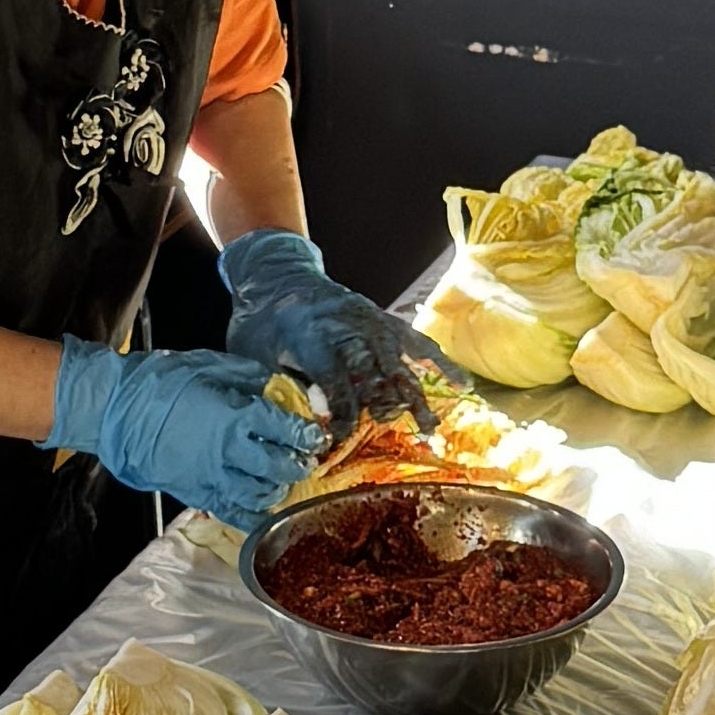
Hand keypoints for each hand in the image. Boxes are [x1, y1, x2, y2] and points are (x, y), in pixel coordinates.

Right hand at [49, 335, 322, 528]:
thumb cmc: (162, 382)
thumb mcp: (211, 365)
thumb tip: (279, 385)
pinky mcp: (195, 493)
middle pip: (278, 466)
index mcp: (236, 415)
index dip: (307, 434)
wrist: (118, 410)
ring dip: (277, 489)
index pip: (286, 429)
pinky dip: (252, 516)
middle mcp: (229, 451)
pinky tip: (263, 511)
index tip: (316, 436)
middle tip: (305, 460)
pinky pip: (232, 512)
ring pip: (259, 493)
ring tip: (282, 481)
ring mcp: (212, 477)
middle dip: (298, 464)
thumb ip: (250, 377)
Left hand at [216, 228, 450, 428]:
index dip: (341, 414)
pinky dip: (438, 362)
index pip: (336, 382)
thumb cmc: (261, 320)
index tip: (341, 440)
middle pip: (375, 372)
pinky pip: (416, 342)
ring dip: (414, 395)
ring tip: (430, 426)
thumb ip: (280, 384)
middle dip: (385, 405)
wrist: (276, 274)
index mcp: (314, 337)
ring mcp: (370, 323)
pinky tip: (460, 383)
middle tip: (396, 432)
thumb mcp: (254, 353)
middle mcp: (348, 329)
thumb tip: (307, 419)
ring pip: (399, 362)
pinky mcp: (383, 320)